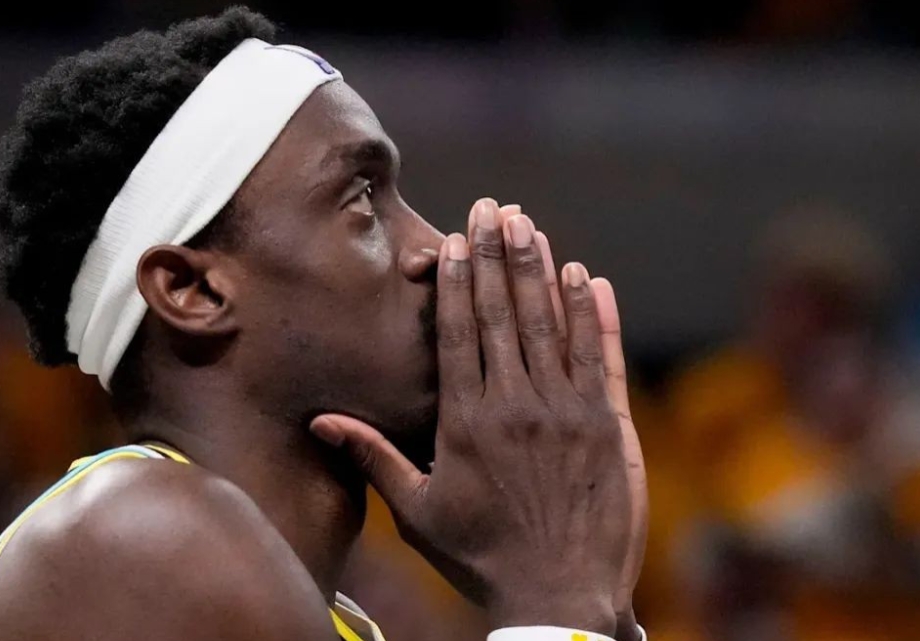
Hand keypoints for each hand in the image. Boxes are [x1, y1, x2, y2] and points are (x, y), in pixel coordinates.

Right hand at [311, 198, 634, 634]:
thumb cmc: (481, 555)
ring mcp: (566, 412)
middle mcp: (516, 405)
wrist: (559, 597)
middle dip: (497, 255)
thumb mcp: (417, 510)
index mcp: (466, 421)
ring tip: (531, 225)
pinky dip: (595, 315)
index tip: (457, 238)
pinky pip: (600, 356)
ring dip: (541, 270)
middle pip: (503, 314)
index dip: (458, 281)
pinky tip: (588, 277)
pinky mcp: (608, 425)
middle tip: (495, 206)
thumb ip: (373, 456)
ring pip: (552, 324)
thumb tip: (322, 421)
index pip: (458, 333)